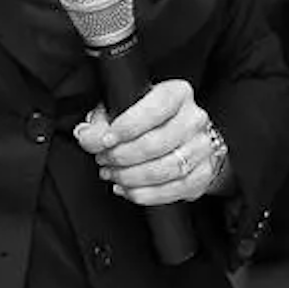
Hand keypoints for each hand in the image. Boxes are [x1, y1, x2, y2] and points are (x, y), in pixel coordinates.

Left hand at [74, 80, 223, 205]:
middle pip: (157, 143)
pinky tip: (127, 189)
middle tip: (103, 160)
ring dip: (132, 177)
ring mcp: (202, 148)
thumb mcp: (124, 108)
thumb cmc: (149, 119)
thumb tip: (85, 136)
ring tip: (112, 175)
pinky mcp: (203, 175)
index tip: (106, 140)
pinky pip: (173, 190)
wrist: (183, 137)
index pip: (155, 108)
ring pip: (166, 169)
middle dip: (123, 156)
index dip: (128, 126)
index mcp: (177, 93)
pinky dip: (145, 194)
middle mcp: (194, 118)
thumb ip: (101, 120)